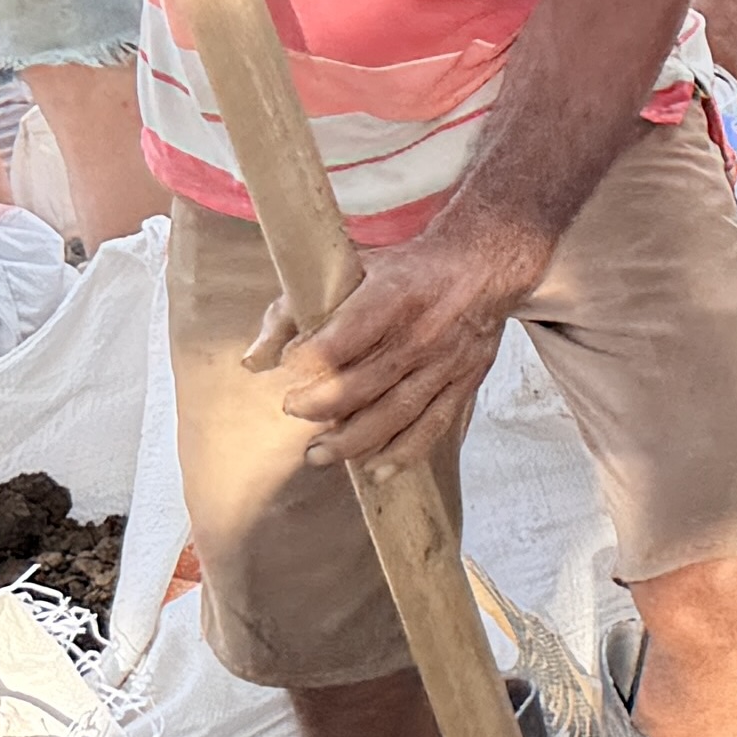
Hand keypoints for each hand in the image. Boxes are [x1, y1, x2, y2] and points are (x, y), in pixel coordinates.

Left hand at [262, 210, 551, 472]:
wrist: (481, 266)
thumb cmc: (407, 270)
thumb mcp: (349, 271)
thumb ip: (293, 311)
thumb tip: (254, 361)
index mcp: (390, 298)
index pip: (342, 338)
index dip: (308, 359)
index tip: (289, 366)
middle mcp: (420, 334)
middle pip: (364, 384)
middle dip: (321, 405)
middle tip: (293, 408)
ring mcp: (444, 364)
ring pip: (396, 412)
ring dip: (353, 440)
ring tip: (318, 454)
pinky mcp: (462, 383)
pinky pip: (432, 426)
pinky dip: (404, 452)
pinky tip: (375, 469)